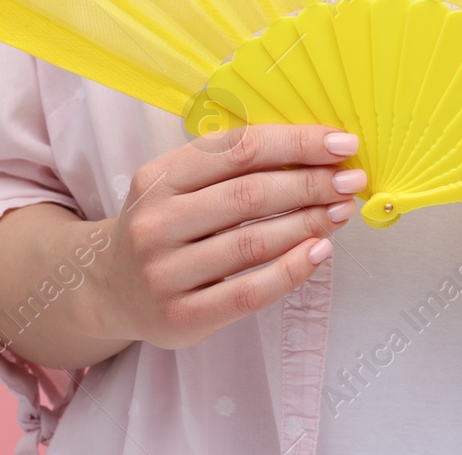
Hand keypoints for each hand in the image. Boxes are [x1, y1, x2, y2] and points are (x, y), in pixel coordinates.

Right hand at [95, 123, 363, 349]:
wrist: (109, 288)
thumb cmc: (165, 225)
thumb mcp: (179, 184)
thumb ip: (233, 166)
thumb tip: (316, 151)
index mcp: (159, 176)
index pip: (239, 149)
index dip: (296, 143)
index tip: (341, 143)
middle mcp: (156, 222)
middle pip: (250, 194)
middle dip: (311, 184)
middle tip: (352, 180)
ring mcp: (164, 273)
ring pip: (252, 242)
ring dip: (308, 223)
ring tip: (342, 211)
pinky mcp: (180, 317)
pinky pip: (248, 292)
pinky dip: (290, 271)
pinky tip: (320, 251)